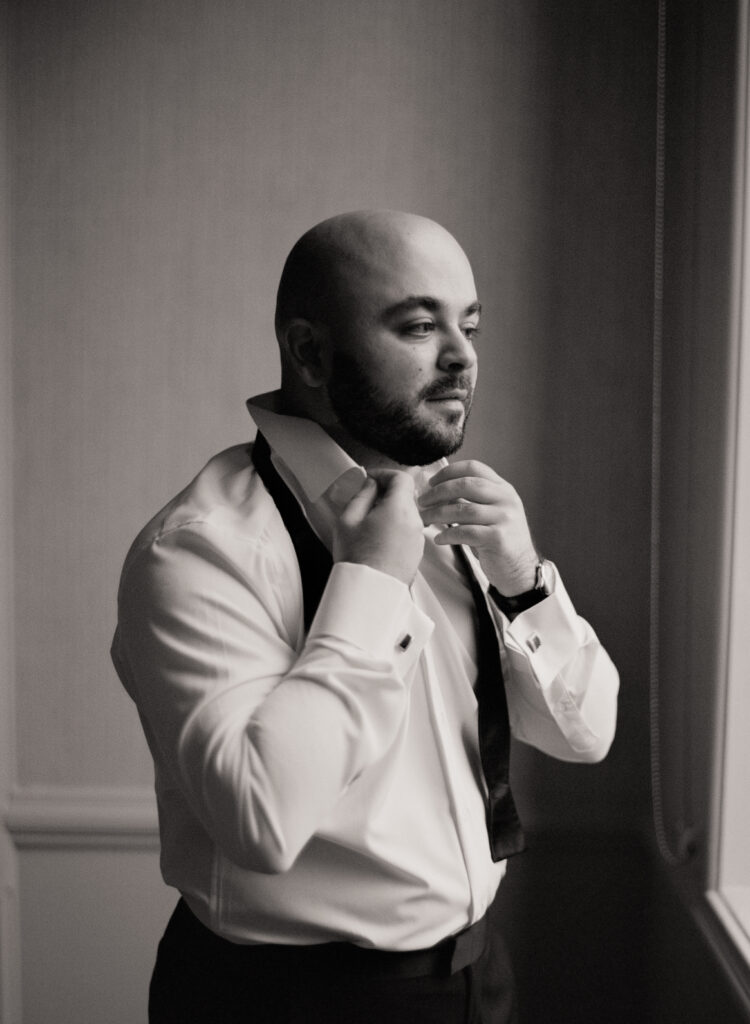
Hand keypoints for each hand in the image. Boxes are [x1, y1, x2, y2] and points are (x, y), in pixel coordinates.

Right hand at [333, 470, 424, 585]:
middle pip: (405, 495)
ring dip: (390, 511)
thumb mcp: (348, 519)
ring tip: (368, 523)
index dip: (384, 474)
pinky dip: (395, 528)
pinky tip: (376, 539)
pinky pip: (407, 531)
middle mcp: (414, 521)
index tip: (370, 479)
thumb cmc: (357, 558)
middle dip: (386, 493)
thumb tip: (370, 485)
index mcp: (399, 508)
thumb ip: (362, 495)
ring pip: (407, 514)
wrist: (369, 592)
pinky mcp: (416, 553)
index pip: (401, 477)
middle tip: (365, 500)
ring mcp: (418, 539)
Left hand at [417, 460, 537, 594]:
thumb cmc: (497, 540)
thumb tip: (436, 488)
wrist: (519, 569)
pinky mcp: (499, 538)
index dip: (448, 472)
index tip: (431, 481)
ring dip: (438, 513)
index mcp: (503, 489)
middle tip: (422, 501)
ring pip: (464, 509)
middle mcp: (506, 499)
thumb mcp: (490, 512)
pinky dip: (448, 534)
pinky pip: (466, 532)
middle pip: (466, 485)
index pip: (474, 468)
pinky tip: (439, 538)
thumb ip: (471, 499)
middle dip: (439, 491)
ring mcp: (505, 518)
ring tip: (424, 519)